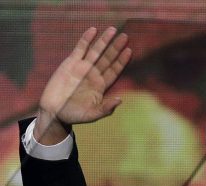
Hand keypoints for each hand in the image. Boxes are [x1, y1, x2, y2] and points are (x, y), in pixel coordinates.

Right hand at [35, 27, 131, 143]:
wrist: (54, 112)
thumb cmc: (74, 115)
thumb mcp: (92, 114)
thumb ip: (106, 108)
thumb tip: (120, 100)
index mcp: (101, 86)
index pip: (114, 70)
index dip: (121, 61)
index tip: (129, 51)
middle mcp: (94, 74)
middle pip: (108, 58)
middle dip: (116, 47)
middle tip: (125, 36)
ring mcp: (82, 68)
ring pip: (96, 51)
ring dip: (104, 40)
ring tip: (113, 29)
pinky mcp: (70, 63)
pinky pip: (80, 49)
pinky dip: (86, 40)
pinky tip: (93, 30)